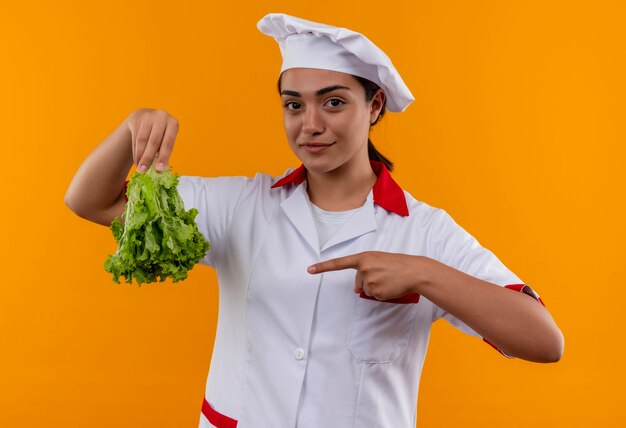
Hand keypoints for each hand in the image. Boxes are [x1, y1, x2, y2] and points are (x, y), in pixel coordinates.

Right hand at [126, 108, 179, 171]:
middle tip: (143, 172)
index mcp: (173, 124)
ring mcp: (148, 117)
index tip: (159, 170)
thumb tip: (159, 170)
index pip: (168, 143)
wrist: (146, 116)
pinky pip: (135, 138)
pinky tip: (137, 161)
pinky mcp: (136, 119)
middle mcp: (161, 117)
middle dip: (148, 158)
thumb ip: (164, 150)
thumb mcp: (166, 138)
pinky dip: (136, 152)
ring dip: (140, 156)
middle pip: (153, 142)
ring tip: (139, 169)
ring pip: (142, 140)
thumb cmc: (161, 132)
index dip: (163, 157)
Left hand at [308, 251, 431, 300]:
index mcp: (363, 257)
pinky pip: (373, 296)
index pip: (339, 263)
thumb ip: (364, 270)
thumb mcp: (378, 261)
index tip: (310, 269)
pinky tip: (390, 286)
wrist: (414, 270)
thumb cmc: (396, 264)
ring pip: (365, 290)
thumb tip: (357, 290)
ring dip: (375, 287)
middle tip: (384, 275)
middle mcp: (363, 268)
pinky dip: (381, 294)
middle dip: (368, 282)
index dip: (323, 267)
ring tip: (388, 279)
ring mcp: (369, 280)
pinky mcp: (376, 291)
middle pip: (357, 282)